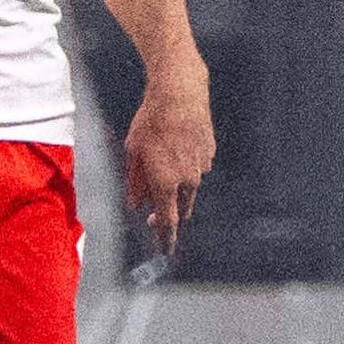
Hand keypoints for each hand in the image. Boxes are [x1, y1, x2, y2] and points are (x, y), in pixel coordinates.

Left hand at [121, 72, 213, 258]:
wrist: (179, 93)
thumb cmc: (151, 121)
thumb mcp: (133, 153)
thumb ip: (135, 183)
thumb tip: (136, 204)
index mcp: (166, 183)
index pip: (167, 222)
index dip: (165, 238)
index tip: (165, 250)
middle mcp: (188, 180)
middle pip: (181, 208)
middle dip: (170, 214)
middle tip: (155, 216)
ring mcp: (202, 166)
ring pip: (189, 188)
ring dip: (177, 188)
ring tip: (163, 167)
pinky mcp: (209, 152)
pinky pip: (197, 169)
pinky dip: (186, 168)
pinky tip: (176, 149)